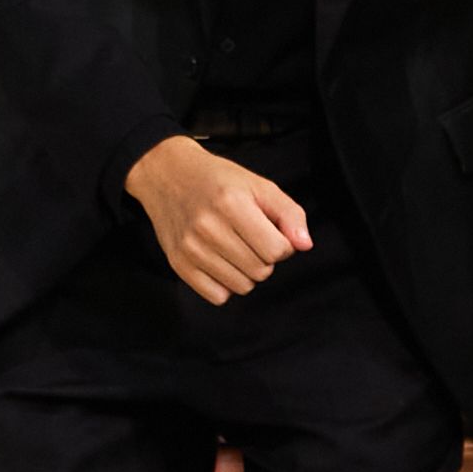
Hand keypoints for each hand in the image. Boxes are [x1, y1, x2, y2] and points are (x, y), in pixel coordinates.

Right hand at [121, 136, 307, 303]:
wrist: (168, 174)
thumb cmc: (218, 180)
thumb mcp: (260, 186)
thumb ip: (290, 214)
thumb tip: (304, 245)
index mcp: (231, 203)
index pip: (277, 250)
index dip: (282, 244)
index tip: (270, 232)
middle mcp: (208, 227)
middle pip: (261, 271)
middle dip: (264, 258)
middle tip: (250, 238)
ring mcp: (190, 248)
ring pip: (242, 287)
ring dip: (246, 272)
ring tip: (234, 247)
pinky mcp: (178, 264)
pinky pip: (218, 296)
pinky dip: (225, 284)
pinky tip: (219, 261)